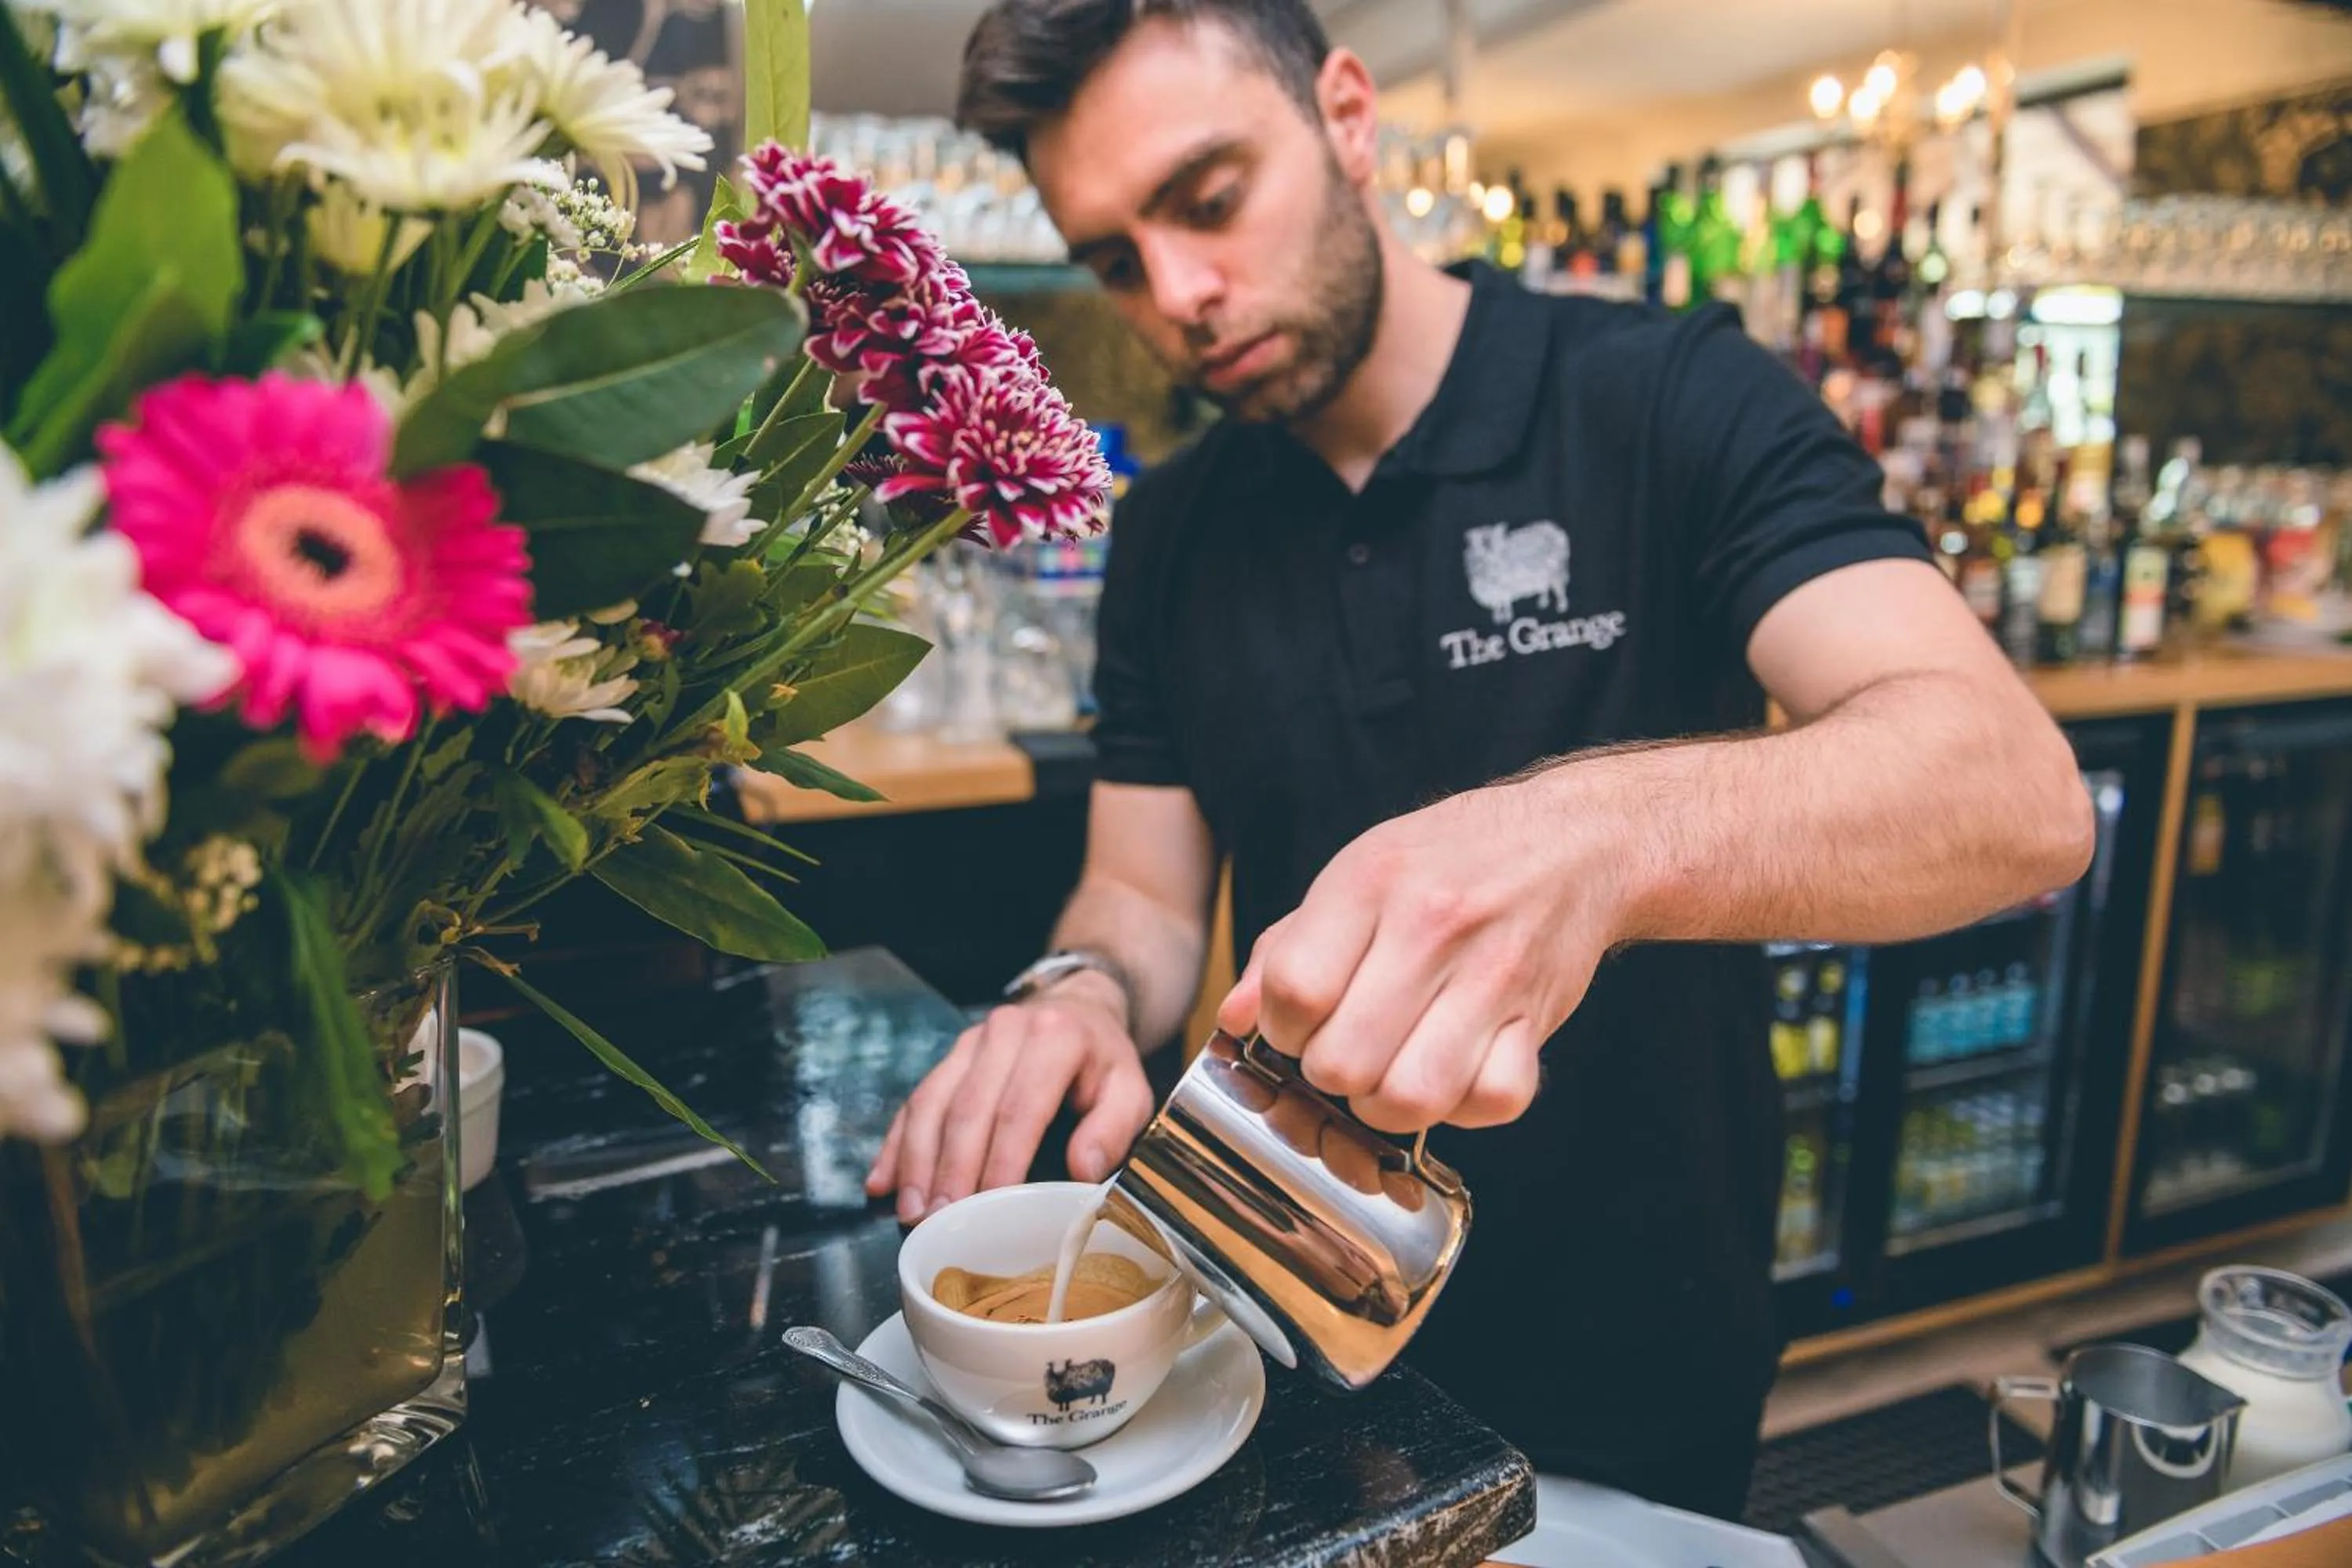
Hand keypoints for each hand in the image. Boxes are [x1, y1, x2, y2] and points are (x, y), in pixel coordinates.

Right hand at [864, 974, 1155, 1224]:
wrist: (1079, 1007)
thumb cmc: (1103, 1062)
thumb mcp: (1131, 1089)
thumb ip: (1114, 1128)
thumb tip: (1083, 1170)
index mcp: (1055, 1038)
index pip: (1020, 1107)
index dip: (1001, 1160)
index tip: (988, 1205)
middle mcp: (1006, 1032)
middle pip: (968, 1107)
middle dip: (950, 1169)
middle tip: (937, 1220)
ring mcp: (971, 1042)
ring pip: (932, 1102)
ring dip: (916, 1160)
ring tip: (911, 1211)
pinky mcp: (950, 1056)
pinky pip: (916, 1099)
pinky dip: (897, 1144)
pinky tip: (882, 1182)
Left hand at [1215, 775, 1627, 1133]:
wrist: (1575, 843)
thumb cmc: (1450, 862)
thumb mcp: (1357, 874)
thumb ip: (1286, 948)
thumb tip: (1235, 1020)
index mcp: (1371, 882)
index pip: (1295, 992)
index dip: (1281, 1028)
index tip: (1299, 1023)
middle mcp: (1432, 928)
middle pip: (1343, 1062)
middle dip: (1329, 1074)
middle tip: (1345, 1050)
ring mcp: (1491, 977)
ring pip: (1411, 1098)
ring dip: (1387, 1105)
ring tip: (1390, 1073)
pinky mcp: (1537, 1019)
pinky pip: (1491, 1102)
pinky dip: (1465, 1107)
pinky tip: (1452, 1073)